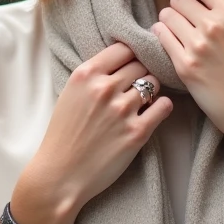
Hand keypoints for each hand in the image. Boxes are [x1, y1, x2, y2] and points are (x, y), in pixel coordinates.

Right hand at [14, 43, 173, 223]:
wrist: (60, 175)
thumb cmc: (63, 135)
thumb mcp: (70, 94)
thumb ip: (93, 76)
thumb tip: (121, 62)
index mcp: (86, 75)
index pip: (122, 48)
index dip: (129, 55)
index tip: (130, 63)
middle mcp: (104, 88)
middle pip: (140, 64)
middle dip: (141, 73)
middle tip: (137, 85)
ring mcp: (122, 110)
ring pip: (154, 82)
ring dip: (151, 90)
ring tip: (143, 101)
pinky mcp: (137, 132)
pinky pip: (163, 106)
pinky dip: (162, 107)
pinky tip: (154, 112)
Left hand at [152, 0, 223, 148]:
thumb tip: (209, 3)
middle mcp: (214, 25)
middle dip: (178, 8)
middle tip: (183, 21)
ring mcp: (198, 45)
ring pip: (166, 15)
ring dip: (168, 22)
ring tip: (176, 34)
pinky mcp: (184, 66)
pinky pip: (161, 37)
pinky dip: (162, 37)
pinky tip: (170, 44)